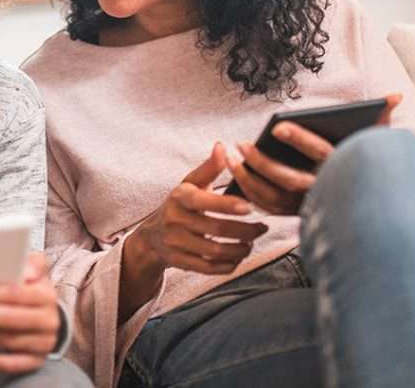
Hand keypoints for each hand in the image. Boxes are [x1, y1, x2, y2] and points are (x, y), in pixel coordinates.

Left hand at [0, 253, 59, 373]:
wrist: (45, 317)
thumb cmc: (30, 290)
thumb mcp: (33, 271)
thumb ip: (29, 263)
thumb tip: (28, 273)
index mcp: (47, 294)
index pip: (17, 293)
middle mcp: (49, 320)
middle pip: (10, 318)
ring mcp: (44, 343)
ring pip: (7, 341)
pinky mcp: (36, 361)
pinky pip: (10, 364)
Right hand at [130, 142, 270, 275]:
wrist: (152, 236)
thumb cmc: (179, 205)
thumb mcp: (190, 184)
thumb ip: (209, 168)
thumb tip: (222, 146)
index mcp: (179, 197)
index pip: (203, 201)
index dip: (227, 205)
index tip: (249, 207)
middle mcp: (174, 220)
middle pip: (215, 229)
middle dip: (244, 230)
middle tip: (262, 228)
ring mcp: (175, 243)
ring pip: (214, 251)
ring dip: (239, 249)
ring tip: (251, 242)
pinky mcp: (179, 262)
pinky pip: (208, 268)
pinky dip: (228, 265)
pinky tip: (238, 257)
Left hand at [228, 94, 402, 214]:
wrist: (375, 212)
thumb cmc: (370, 169)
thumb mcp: (379, 146)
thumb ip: (383, 120)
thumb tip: (396, 96)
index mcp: (343, 170)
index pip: (321, 153)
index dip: (299, 139)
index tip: (277, 127)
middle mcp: (326, 192)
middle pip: (289, 179)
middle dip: (262, 163)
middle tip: (241, 145)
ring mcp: (310, 207)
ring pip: (273, 198)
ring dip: (248, 179)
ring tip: (231, 157)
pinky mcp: (298, 216)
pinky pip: (269, 208)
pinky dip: (250, 194)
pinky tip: (237, 175)